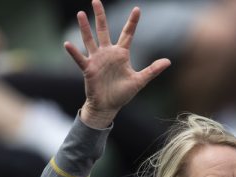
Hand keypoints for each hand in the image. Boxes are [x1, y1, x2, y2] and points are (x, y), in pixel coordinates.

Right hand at [64, 1, 170, 127]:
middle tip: (96, 1)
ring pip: (90, 40)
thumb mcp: (139, 81)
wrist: (108, 106)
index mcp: (121, 54)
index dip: (132, 22)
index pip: (127, 34)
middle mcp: (108, 53)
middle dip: (100, 16)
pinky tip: (67, 43)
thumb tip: (168, 61)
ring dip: (85, 27)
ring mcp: (97, 59)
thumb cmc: (122, 93)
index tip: (137, 9)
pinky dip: (74, 52)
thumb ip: (152, 70)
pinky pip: (80, 58)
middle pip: (103, 30)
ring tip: (81, 14)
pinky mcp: (88, 69)